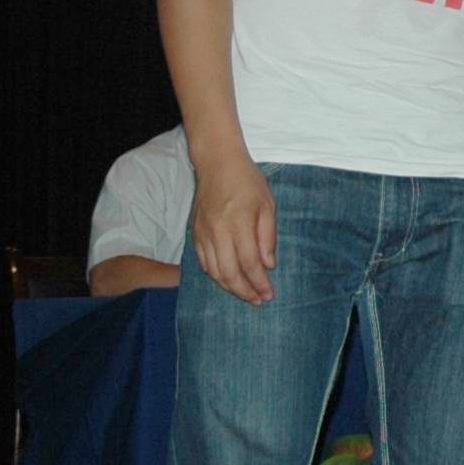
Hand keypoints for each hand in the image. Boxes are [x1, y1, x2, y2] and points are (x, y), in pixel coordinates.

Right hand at [190, 153, 277, 304]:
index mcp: (238, 223)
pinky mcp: (195, 233)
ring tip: (245, 295)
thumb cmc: (247, 181)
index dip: (259, 282)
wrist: (217, 163)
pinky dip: (214, 275)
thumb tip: (268, 265)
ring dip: (229, 287)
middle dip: (244, 291)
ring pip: (213, 271)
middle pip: (229, 273)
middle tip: (258, 301)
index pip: (249, 263)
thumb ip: (268, 235)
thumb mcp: (267, 204)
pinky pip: (202, 262)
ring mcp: (203, 233)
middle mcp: (217, 232)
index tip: (269, 294)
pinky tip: (227, 280)